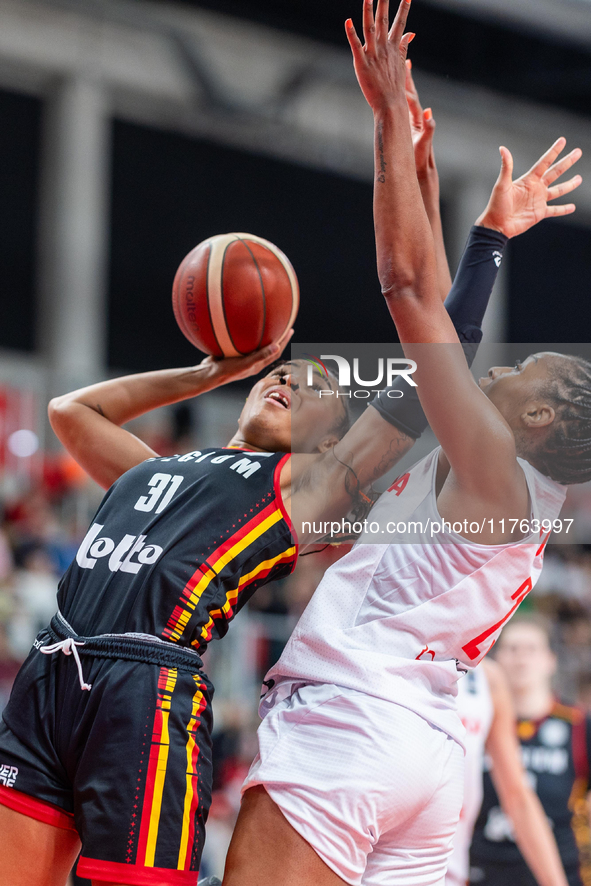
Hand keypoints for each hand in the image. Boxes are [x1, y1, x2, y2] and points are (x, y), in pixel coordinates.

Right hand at [198, 328, 293, 384]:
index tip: (290, 330)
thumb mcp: (245, 363)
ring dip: (262, 335)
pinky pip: (243, 342)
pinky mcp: (233, 354)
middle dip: (277, 337)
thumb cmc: (227, 370)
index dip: (284, 342)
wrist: (208, 374)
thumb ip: (260, 355)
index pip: (276, 352)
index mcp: (258, 365)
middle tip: (283, 324)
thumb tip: (277, 346)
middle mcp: (252, 361)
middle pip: (269, 348)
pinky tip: (243, 323)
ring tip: (266, 322)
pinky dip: (246, 333)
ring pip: (256, 345)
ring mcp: (243, 357)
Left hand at [346, 0, 414, 113]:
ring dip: (369, 11)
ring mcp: (373, 55)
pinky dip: (352, 33)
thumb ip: (404, 46)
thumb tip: (411, 33)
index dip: (404, 8)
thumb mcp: (401, 64)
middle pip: (384, 20)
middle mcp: (384, 48)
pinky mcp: (362, 64)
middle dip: (384, 2)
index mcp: (394, 48)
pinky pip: (356, 46)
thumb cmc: (394, 88)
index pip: (400, 24)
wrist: (390, 105)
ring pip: (370, 28)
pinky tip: (348, 21)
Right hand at [405, 60, 435, 180]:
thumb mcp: (424, 144)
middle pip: (411, 94)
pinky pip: (401, 107)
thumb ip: (428, 129)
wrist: (421, 170)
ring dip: (403, 83)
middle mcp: (416, 118)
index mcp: (418, 120)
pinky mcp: (407, 126)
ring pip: (406, 98)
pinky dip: (399, 97)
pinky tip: (396, 90)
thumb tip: (429, 113)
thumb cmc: (422, 158)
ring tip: (401, 69)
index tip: (400, 74)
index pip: (411, 100)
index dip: (406, 87)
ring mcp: (411, 121)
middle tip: (405, 61)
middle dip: (407, 78)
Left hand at [476, 138, 582, 238]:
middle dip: (567, 162)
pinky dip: (563, 209)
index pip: (544, 162)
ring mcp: (539, 201)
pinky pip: (554, 210)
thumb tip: (502, 148)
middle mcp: (536, 188)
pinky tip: (572, 207)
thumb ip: (506, 167)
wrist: (496, 226)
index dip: (554, 151)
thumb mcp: (502, 184)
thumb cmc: (496, 205)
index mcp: (528, 180)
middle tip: (578, 152)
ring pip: (558, 190)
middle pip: (555, 172)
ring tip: (579, 179)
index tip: (563, 140)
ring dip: (569, 185)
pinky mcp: (539, 213)